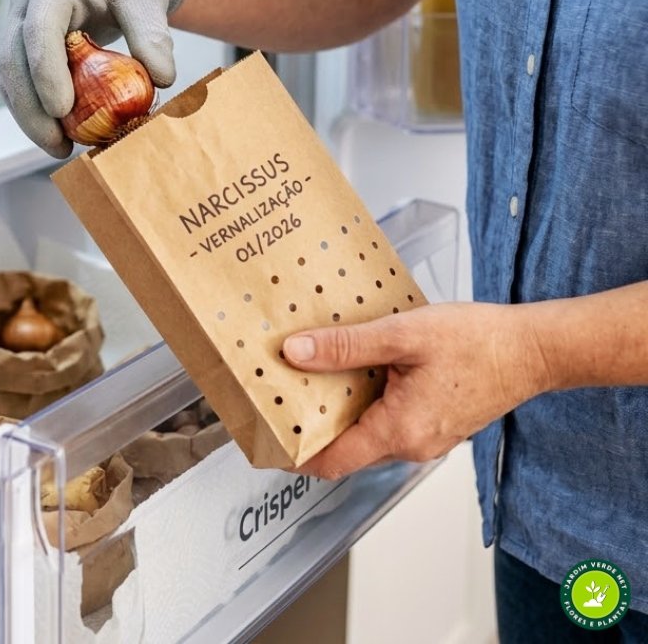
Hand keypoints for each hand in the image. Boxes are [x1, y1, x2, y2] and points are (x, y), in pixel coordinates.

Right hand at [0, 0, 192, 156]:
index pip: (39, 28)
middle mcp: (26, 3)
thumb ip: (152, 33)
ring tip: (60, 148)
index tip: (62, 109)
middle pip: (12, 59)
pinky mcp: (24, 46)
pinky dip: (34, 111)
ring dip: (29, 116)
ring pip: (9, 76)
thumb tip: (162, 79)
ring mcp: (19, 25)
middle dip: (30, 107)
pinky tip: (59, 135)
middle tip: (58, 144)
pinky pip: (19, 83)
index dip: (46, 71)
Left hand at [280, 302, 550, 479]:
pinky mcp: (433, 421)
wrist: (532, 349)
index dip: (293, 453)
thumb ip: (345, 346)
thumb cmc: (478, 342)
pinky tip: (352, 364)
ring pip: (365, 430)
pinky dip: (364, 398)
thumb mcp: (402, 335)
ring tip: (308, 369)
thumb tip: (296, 354)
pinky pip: (387, 418)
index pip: (330, 462)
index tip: (264, 436)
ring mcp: (425, 436)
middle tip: (278, 388)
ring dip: (337, 406)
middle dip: (310, 421)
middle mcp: (411, 444)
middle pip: (344, 446)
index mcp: (400, 432)